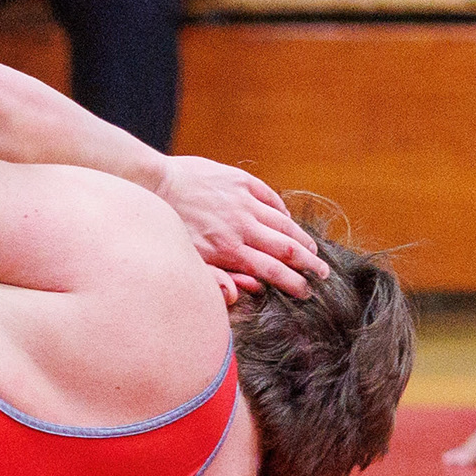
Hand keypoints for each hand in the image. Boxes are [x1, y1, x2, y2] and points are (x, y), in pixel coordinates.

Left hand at [158, 155, 324, 296]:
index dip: (293, 283)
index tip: (306, 291)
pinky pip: (270, 198)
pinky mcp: (240, 181)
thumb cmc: (166, 226)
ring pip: (284, 223)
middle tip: (323, 274)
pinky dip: (283, 211)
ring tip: (313, 249)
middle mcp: (242, 226)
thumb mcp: (185, 260)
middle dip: (309, 264)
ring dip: (302, 238)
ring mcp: (243, 202)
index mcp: (229, 250)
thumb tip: (240, 294)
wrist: (152, 183)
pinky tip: (287, 220)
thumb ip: (214, 279)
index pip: (272, 271)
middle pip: (286, 248)